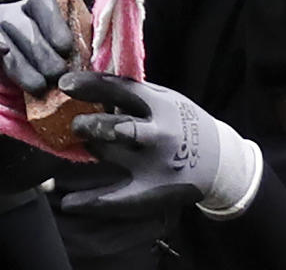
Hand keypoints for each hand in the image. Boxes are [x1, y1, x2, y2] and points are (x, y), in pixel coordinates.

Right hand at [0, 0, 72, 95]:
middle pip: (26, 28)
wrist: (0, 83)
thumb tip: (88, 61)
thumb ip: (70, 50)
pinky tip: (1, 54)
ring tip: (39, 86)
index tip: (65, 48)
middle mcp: (10, 13)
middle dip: (44, 54)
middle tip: (57, 76)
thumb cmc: (40, 66)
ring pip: (6, 44)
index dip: (55, 25)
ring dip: (23, 66)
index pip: (44, 4)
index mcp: (34, 7)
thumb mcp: (57, 52)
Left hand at [58, 72, 261, 218]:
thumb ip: (134, 94)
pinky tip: (68, 202)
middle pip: (120, 126)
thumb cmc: (184, 123)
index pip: (122, 88)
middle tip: (76, 124)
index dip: (91, 85)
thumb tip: (89, 82)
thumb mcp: (167, 100)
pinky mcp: (153, 192)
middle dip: (93, 124)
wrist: (220, 161)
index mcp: (162, 104)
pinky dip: (90, 202)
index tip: (64, 83)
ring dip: (91, 149)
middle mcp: (160, 133)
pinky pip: (117, 199)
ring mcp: (156, 164)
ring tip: (80, 146)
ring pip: (115, 155)